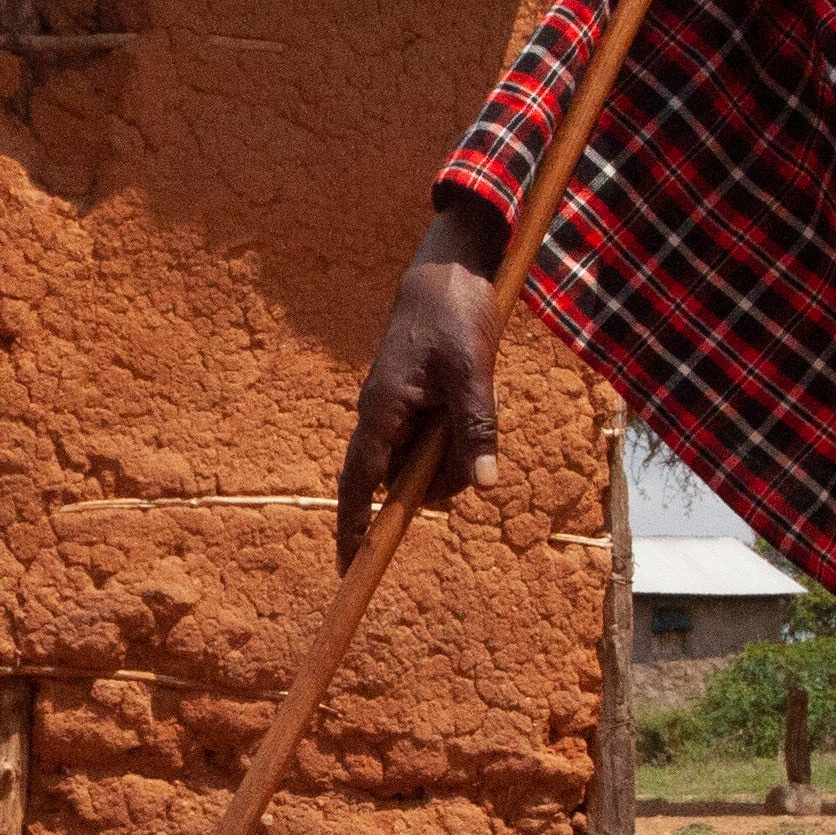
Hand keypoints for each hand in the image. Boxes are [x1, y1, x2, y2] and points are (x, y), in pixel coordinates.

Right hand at [334, 193, 509, 570]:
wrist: (446, 267)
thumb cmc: (453, 315)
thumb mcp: (472, 373)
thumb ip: (476, 429)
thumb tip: (484, 484)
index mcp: (381, 414)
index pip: (358, 487)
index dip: (354, 529)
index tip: (350, 567)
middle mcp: (380, 417)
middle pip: (402, 480)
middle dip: (439, 480)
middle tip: (474, 446)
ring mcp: (395, 409)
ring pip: (420, 460)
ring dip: (451, 452)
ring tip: (474, 402)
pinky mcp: (412, 399)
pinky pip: (430, 437)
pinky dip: (453, 434)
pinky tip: (469, 400)